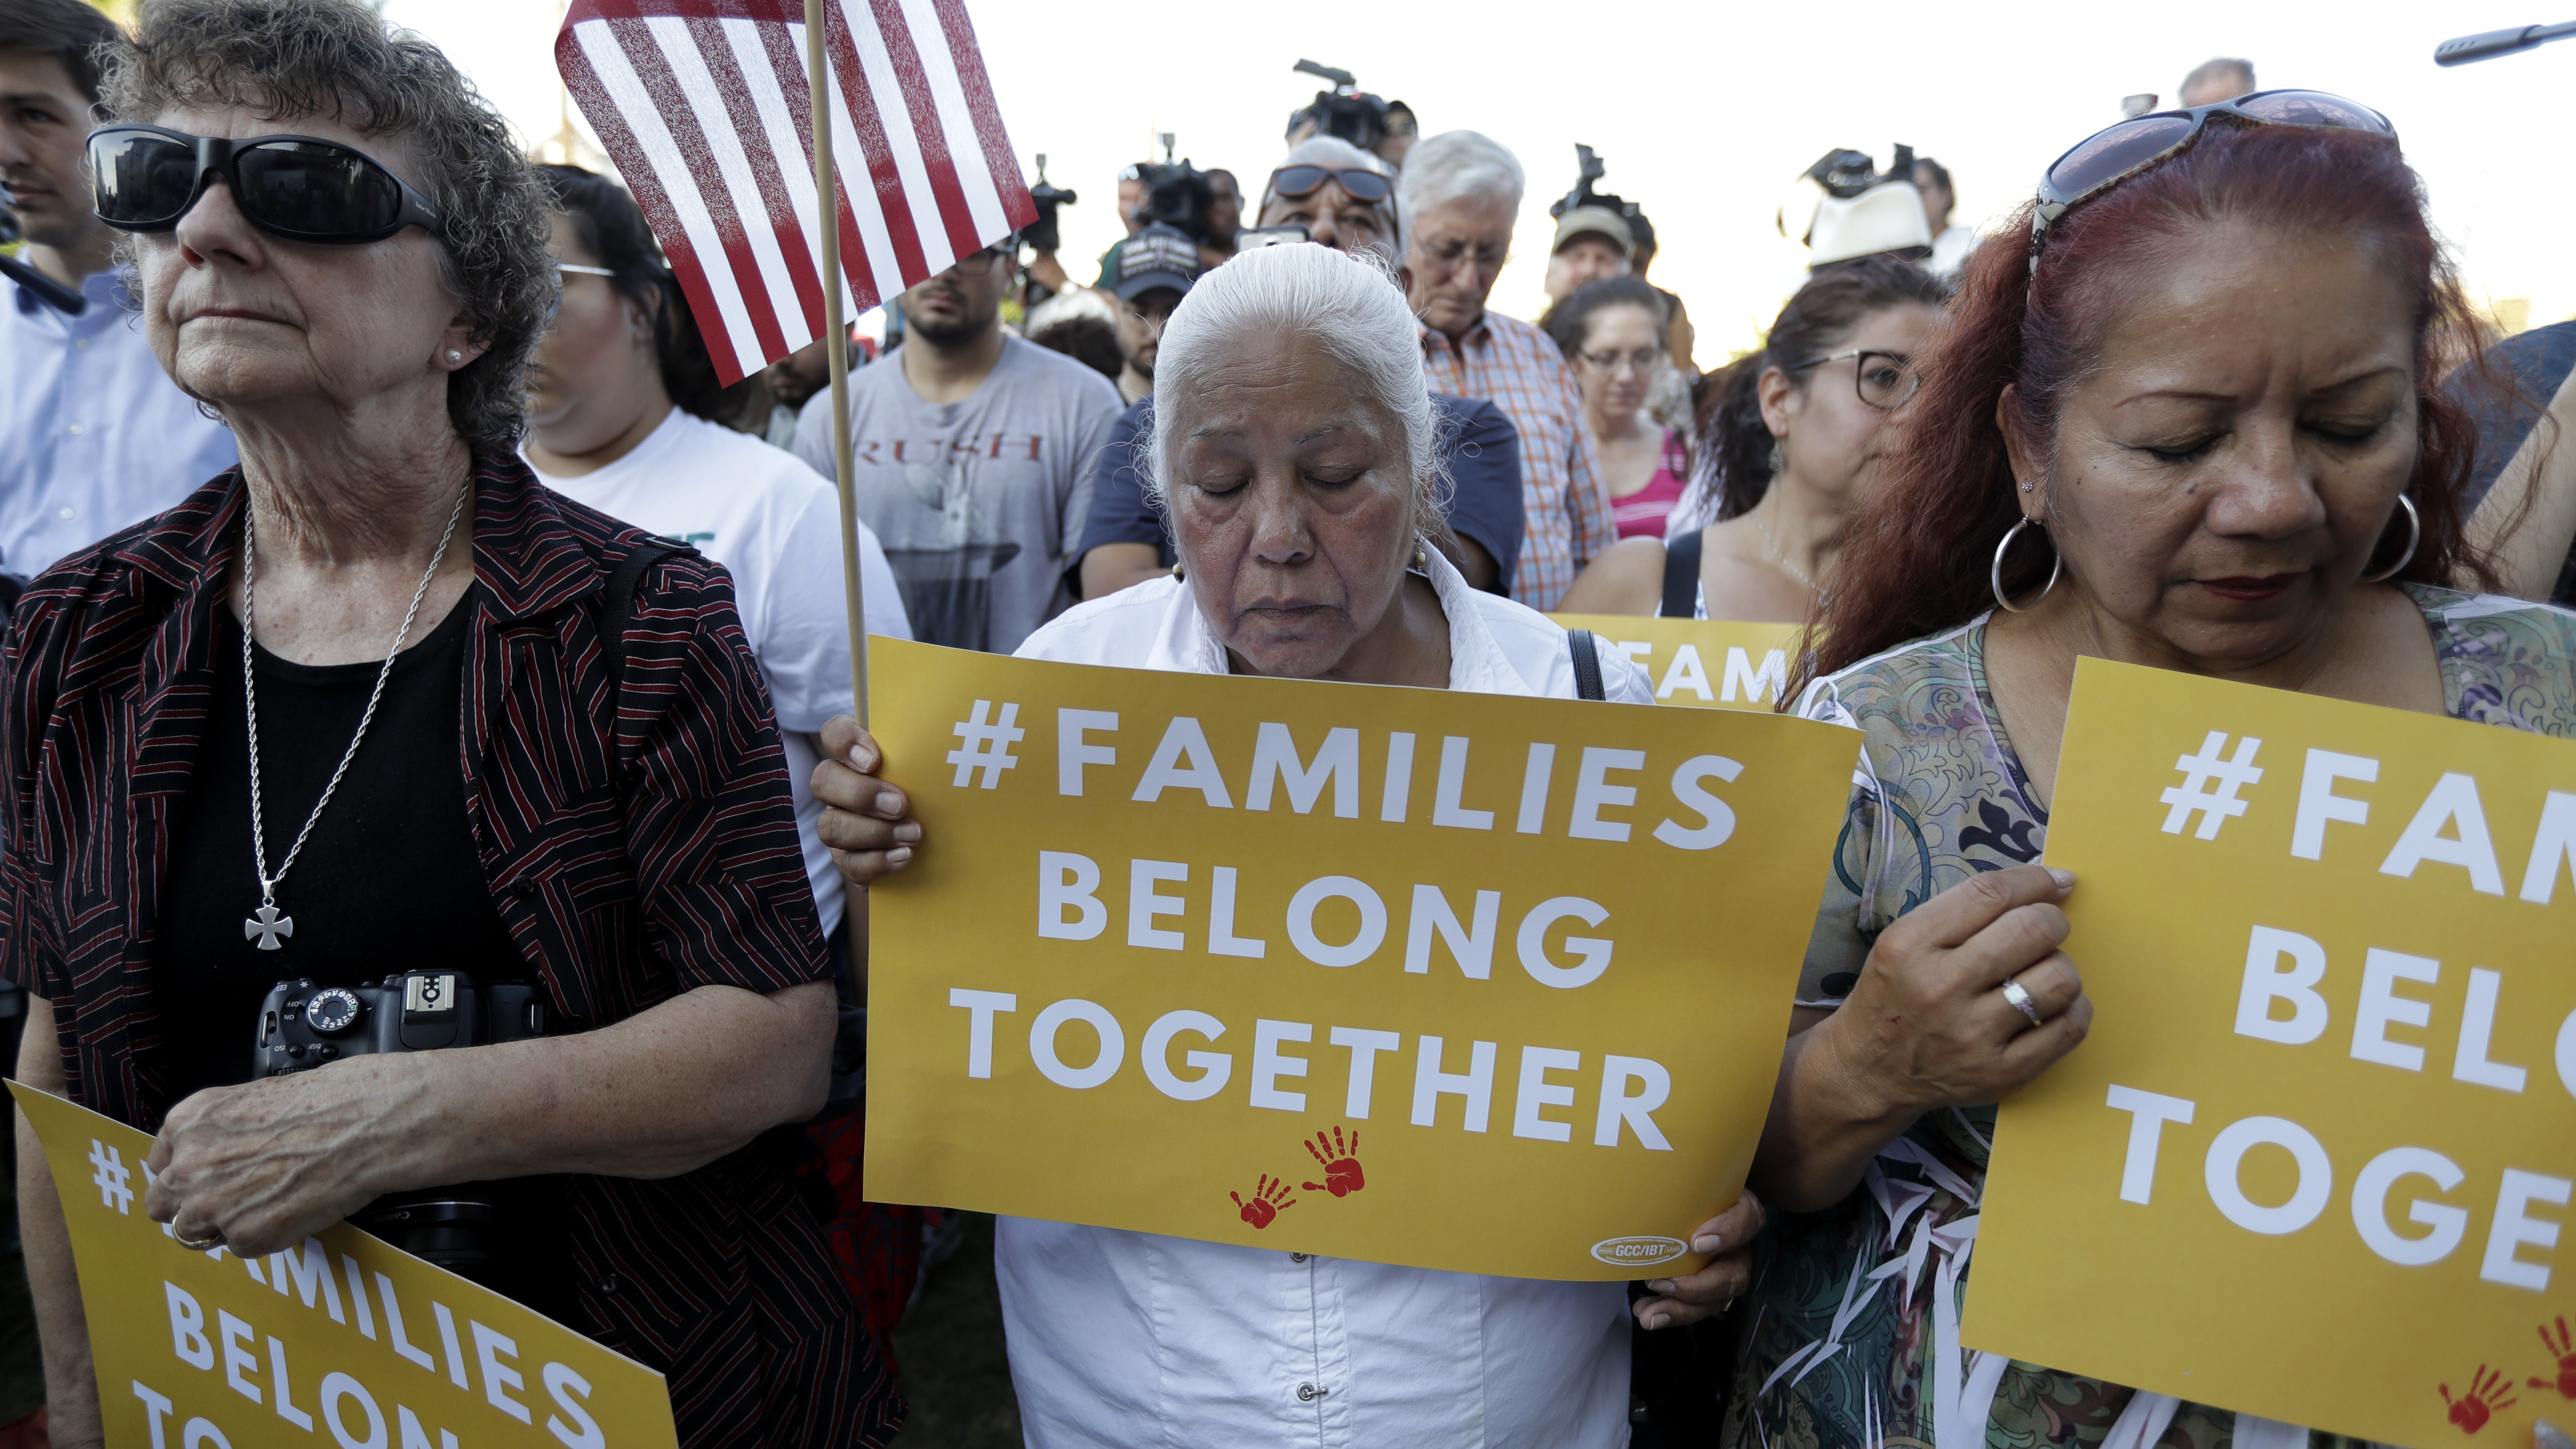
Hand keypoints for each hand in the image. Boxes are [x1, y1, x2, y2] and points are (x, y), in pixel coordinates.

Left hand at [145, 1058, 418, 1258]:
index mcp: (187, 1124)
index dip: (186, 1172)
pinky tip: (290, 1209)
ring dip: (221, 1225)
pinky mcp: (245, 1237)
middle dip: (191, 1205)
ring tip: (264, 1205)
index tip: (205, 1176)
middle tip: (229, 1199)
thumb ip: (217, 1129)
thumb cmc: (324, 1104)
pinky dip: (263, 1235)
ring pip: (192, 1233)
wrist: (365, 1124)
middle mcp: (188, 1166)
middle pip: (162, 1204)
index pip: (160, 1164)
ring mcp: (212, 1206)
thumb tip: (216, 1153)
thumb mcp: (252, 1098)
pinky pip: (240, 1246)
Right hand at [812, 715, 920, 886]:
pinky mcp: (848, 859)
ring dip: (874, 832)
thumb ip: (934, 753)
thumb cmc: (935, 795)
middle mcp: (841, 787)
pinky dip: (877, 861)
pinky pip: (849, 863)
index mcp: (859, 756)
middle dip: (861, 794)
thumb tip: (972, 730)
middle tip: (900, 804)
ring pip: (830, 825)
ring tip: (913, 834)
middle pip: (824, 779)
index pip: (835, 734)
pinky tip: (905, 857)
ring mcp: (840, 824)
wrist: (936, 851)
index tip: (874, 760)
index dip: (846, 742)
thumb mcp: (936, 771)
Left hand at [1632, 1190, 1765, 1328]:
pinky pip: (1699, 1307)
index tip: (1697, 1243)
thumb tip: (1647, 1163)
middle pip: (1734, 1273)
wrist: (1680, 1201)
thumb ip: (1679, 1178)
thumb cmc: (1685, 1187)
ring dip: (1682, 1309)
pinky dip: (1673, 1312)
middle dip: (1697, 1286)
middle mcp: (1739, 1242)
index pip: (1748, 1218)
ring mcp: (1727, 1267)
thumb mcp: (1686, 1178)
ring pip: (1717, 1298)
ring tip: (1650, 1314)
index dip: (1727, 1233)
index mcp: (1739, 1207)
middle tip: (1659, 1283)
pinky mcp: (1711, 1288)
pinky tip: (1647, 1313)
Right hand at [1819, 864, 2091, 1122]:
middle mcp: (1941, 987)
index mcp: (1911, 944)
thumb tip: (2049, 883)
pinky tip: (2050, 1006)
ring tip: (2040, 974)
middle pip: (2033, 930)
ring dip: (2061, 967)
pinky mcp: (2001, 1073)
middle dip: (2052, 921)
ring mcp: (1973, 1034)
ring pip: (2059, 978)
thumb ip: (1964, 910)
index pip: (1990, 893)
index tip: (2056, 881)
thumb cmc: (1893, 997)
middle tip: (2043, 931)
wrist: (1869, 1072)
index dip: (2035, 880)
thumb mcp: (1904, 940)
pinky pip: (2069, 1028)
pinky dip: (2072, 1009)